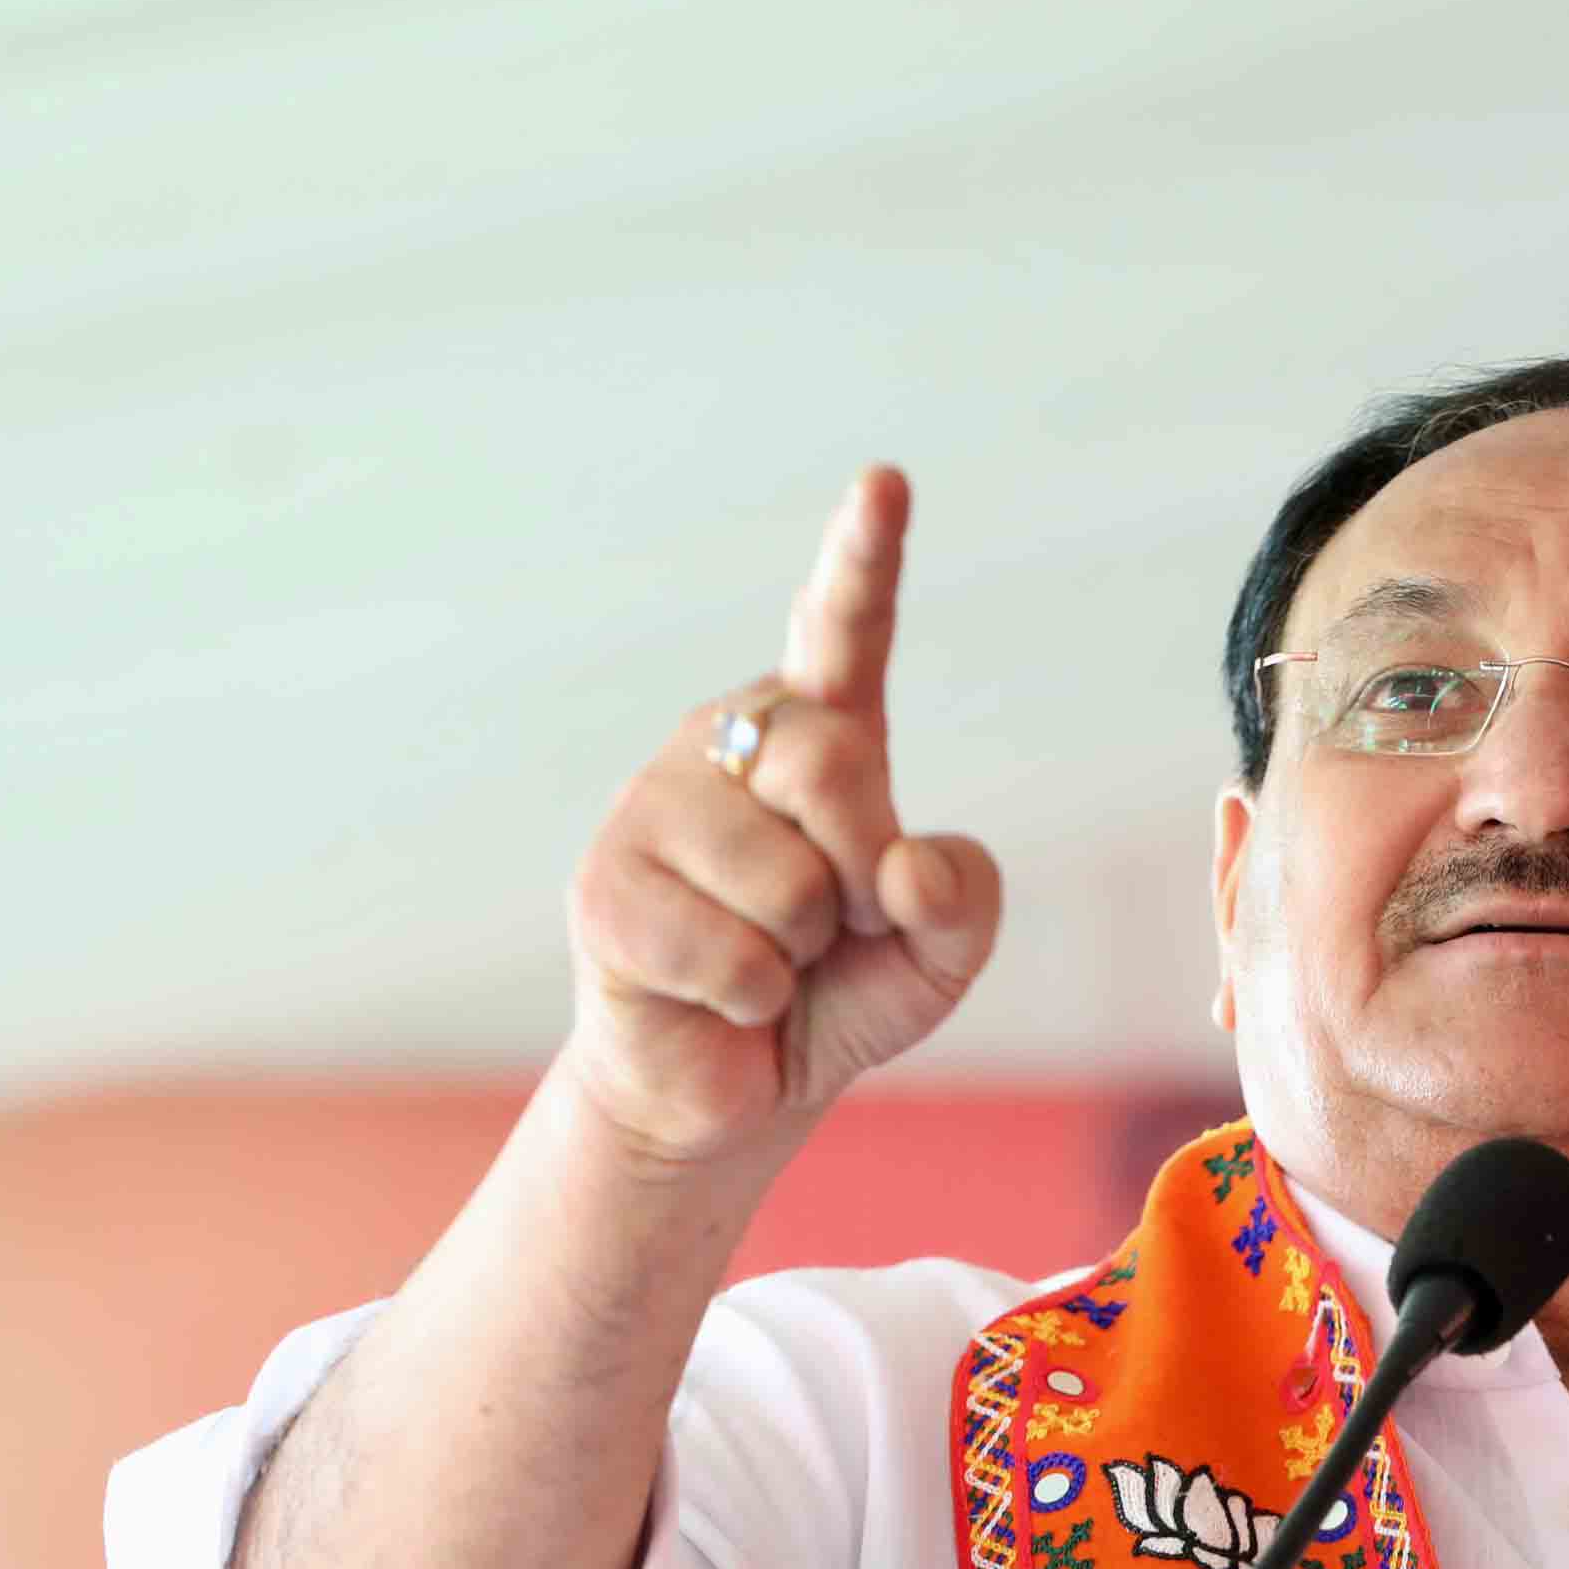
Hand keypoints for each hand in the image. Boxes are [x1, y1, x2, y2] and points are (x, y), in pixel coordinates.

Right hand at [560, 468, 1003, 1165]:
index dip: (861, 558)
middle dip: (864, 873)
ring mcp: (655, 806)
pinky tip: (715, 995)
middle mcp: (729, 744)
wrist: (732, 1085)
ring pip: (789, 880)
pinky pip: (734, 954)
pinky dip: (751, 998)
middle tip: (834, 924)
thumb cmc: (836, 993)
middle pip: (837, 768)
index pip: (844, 631)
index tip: (885, 483)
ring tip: (767, 957)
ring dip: (804, 951)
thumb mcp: (937, 952)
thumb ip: (962, 901)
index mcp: (818, 733)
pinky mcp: (606, 888)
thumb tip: (907, 865)